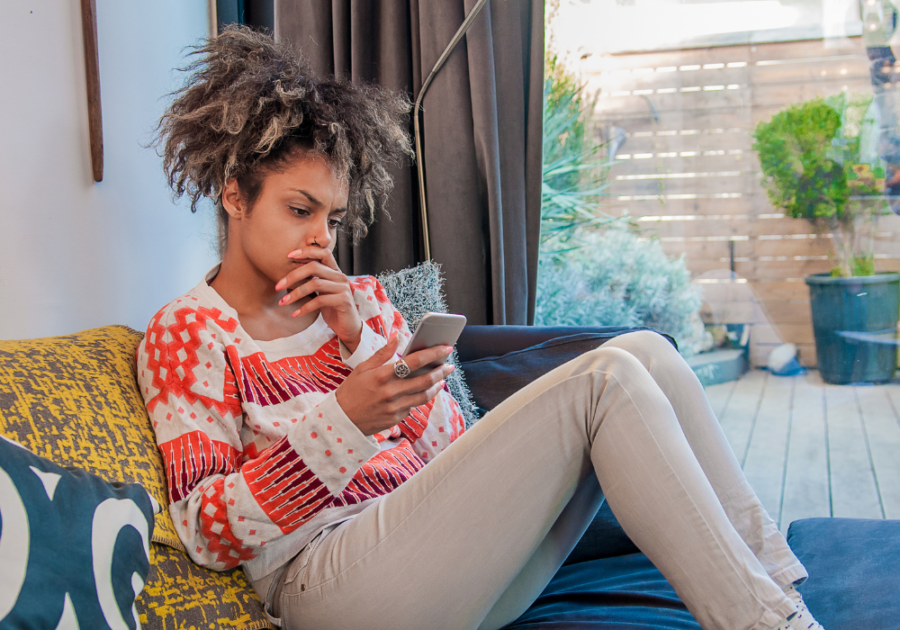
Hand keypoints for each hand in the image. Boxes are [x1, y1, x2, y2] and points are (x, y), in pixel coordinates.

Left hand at [275, 248, 362, 351]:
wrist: (348, 327)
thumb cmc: (331, 308)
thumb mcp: (321, 292)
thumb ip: (312, 280)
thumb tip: (289, 274)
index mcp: (335, 271)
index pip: (322, 252)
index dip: (306, 251)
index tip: (288, 255)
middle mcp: (340, 276)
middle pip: (314, 266)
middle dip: (293, 275)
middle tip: (278, 286)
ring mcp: (343, 288)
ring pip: (315, 284)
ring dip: (295, 293)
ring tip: (283, 302)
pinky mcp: (343, 300)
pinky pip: (319, 300)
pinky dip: (305, 307)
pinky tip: (295, 314)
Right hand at [335, 333, 454, 435]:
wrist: (341, 421)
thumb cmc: (351, 391)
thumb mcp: (362, 368)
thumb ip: (382, 353)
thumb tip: (397, 336)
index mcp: (381, 376)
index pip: (413, 362)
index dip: (432, 354)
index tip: (445, 348)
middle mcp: (390, 392)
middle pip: (424, 380)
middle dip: (440, 371)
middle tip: (449, 365)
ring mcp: (394, 407)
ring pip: (424, 395)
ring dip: (436, 386)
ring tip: (442, 379)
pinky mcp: (396, 418)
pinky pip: (413, 406)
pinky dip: (419, 397)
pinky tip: (423, 391)